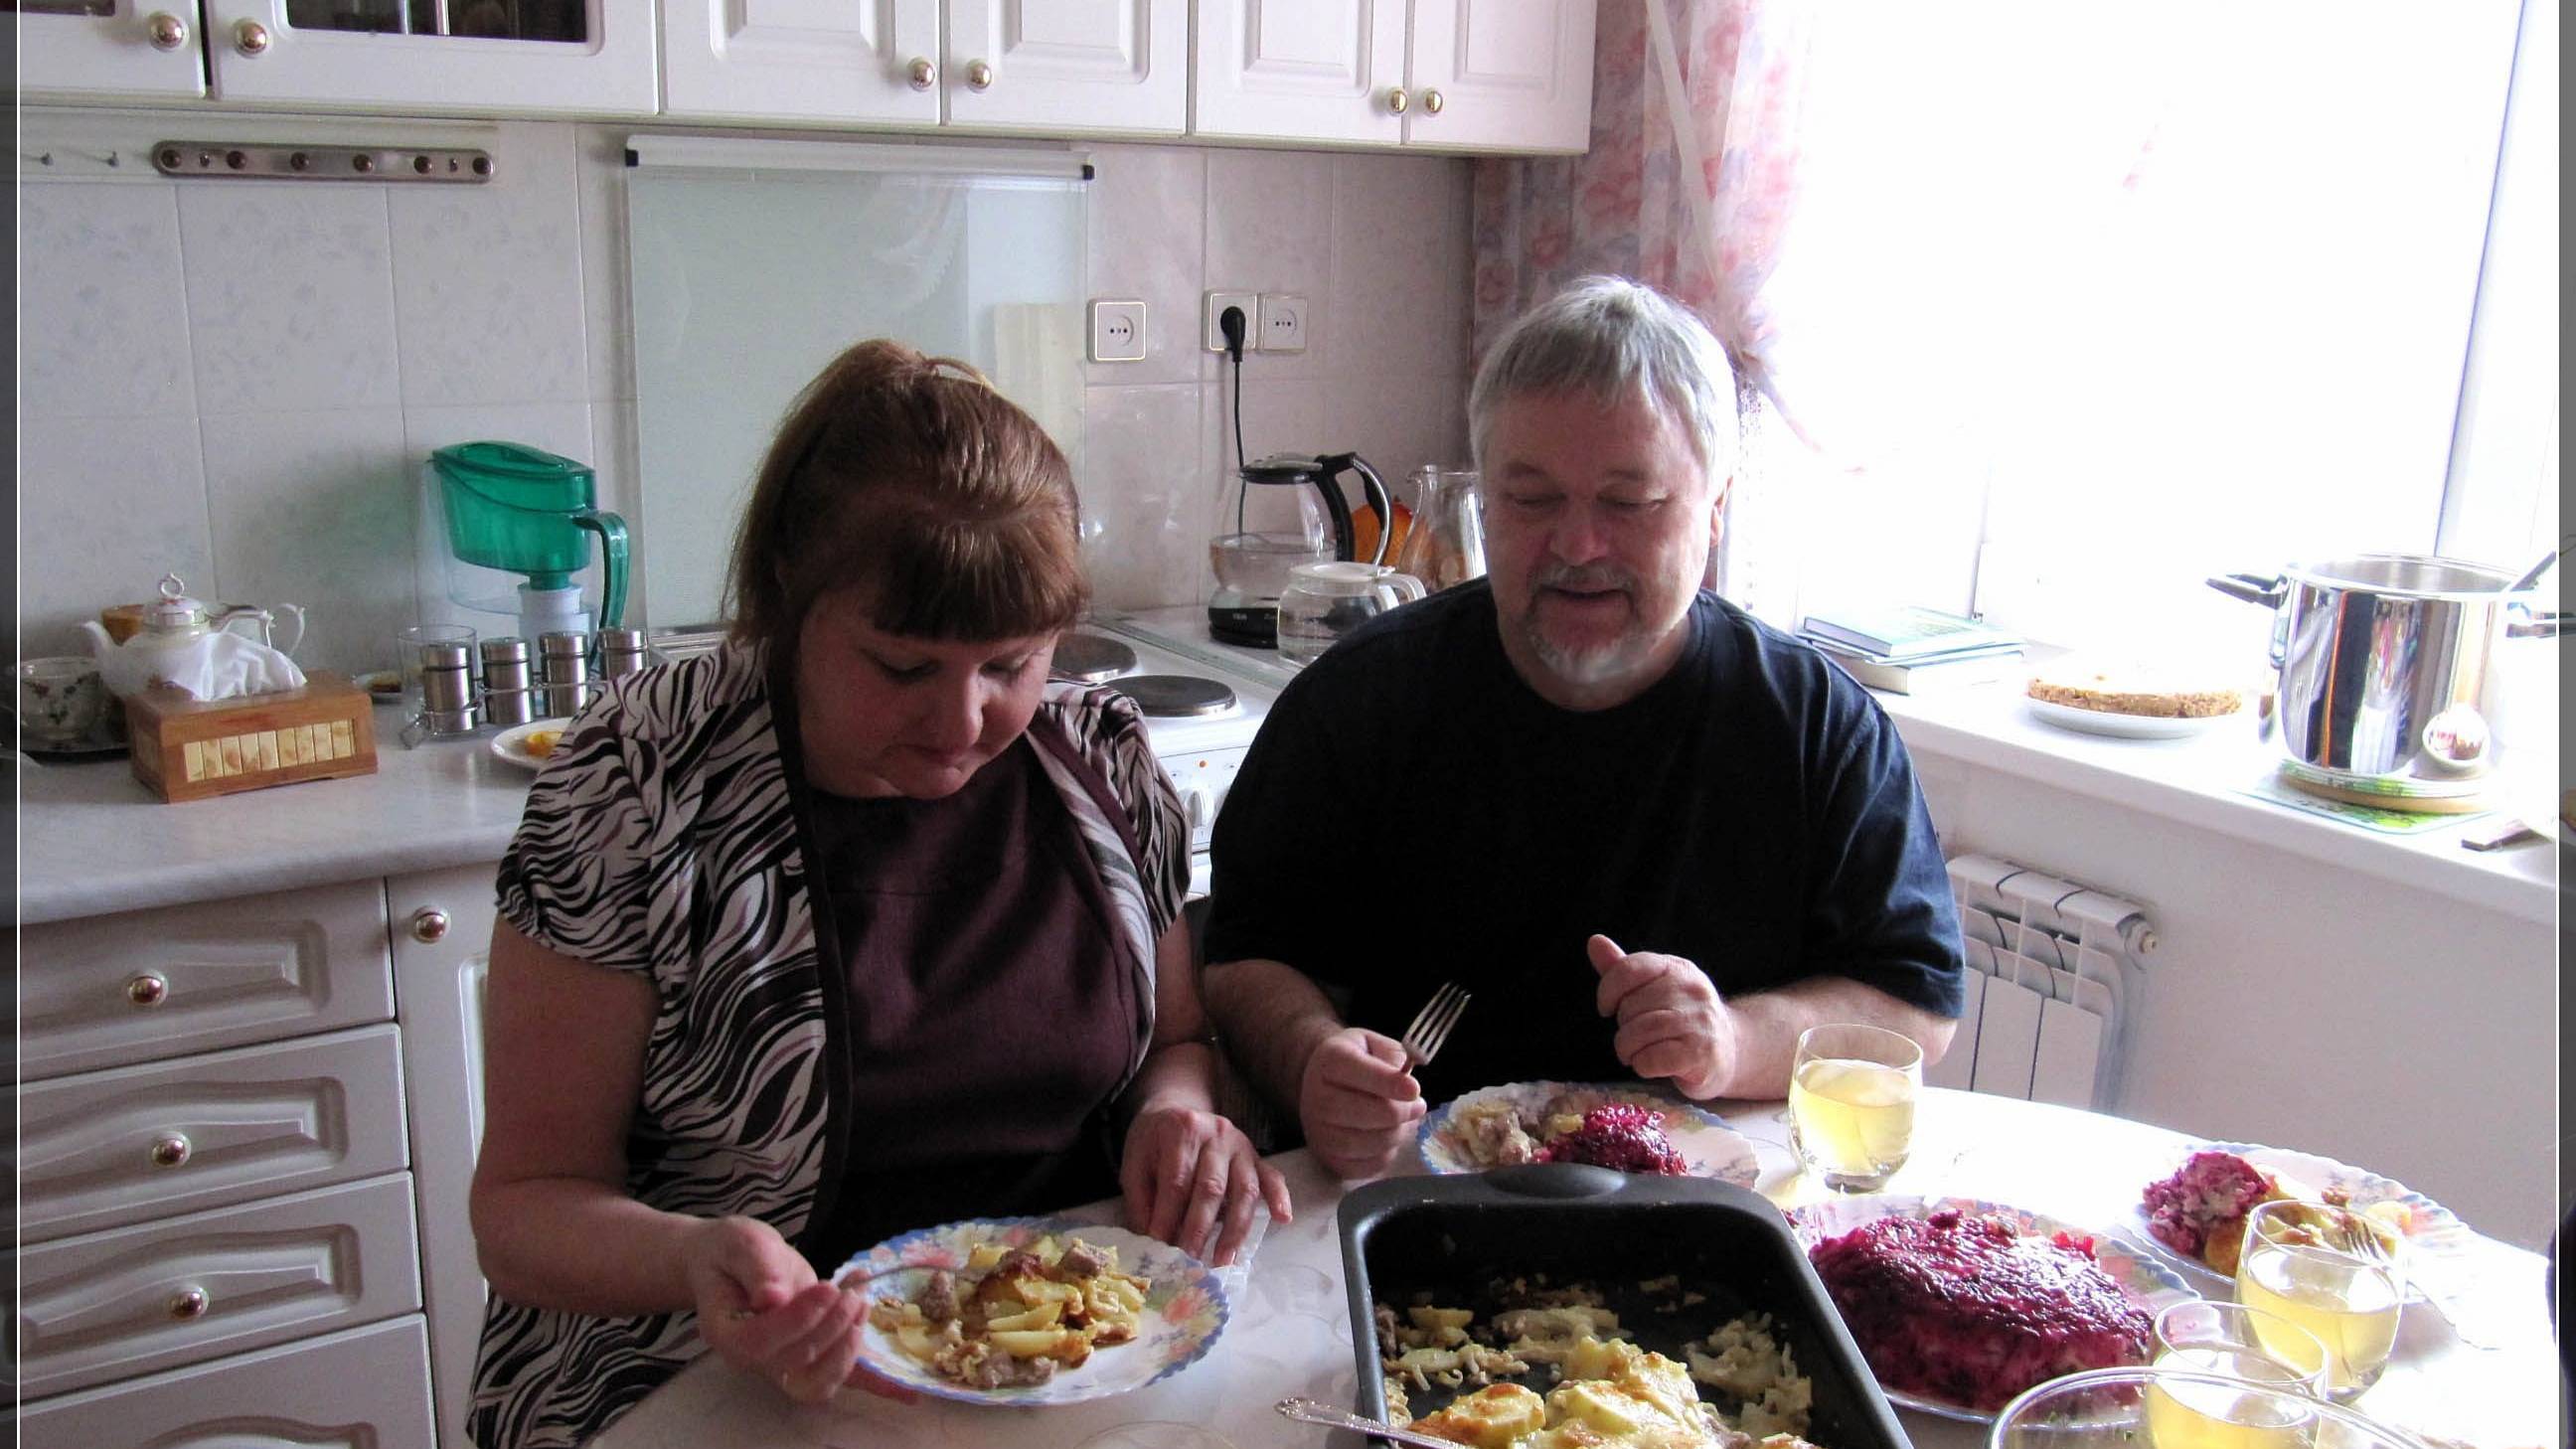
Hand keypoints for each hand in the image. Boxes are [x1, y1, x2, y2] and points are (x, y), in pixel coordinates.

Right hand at [684, 1215, 914, 1404]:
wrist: (731, 1262)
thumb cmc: (731, 1251)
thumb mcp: (741, 1245)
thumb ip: (757, 1268)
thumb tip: (773, 1298)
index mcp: (728, 1333)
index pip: (763, 1342)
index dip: (800, 1320)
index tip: (828, 1288)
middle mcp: (753, 1360)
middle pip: (797, 1364)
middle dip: (834, 1328)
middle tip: (851, 1292)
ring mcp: (782, 1364)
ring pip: (820, 1381)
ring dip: (850, 1347)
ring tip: (860, 1303)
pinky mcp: (810, 1357)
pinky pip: (842, 1379)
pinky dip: (874, 1387)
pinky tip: (907, 1393)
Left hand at [1121, 1103, 1295, 1265]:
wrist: (1176, 1110)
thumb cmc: (1154, 1142)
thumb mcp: (1134, 1162)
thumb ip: (1141, 1199)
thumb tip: (1151, 1241)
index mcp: (1181, 1130)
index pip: (1176, 1180)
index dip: (1168, 1216)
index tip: (1161, 1247)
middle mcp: (1216, 1134)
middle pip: (1211, 1187)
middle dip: (1200, 1229)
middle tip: (1190, 1261)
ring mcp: (1240, 1144)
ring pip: (1244, 1189)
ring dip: (1235, 1229)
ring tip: (1223, 1260)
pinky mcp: (1256, 1155)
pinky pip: (1272, 1177)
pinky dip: (1279, 1198)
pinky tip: (1283, 1219)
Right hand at [1297, 1027, 1424, 1178]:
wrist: (1324, 1082)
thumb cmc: (1356, 1061)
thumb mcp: (1374, 1043)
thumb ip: (1394, 1055)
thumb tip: (1407, 1080)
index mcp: (1330, 1061)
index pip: (1360, 1073)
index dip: (1390, 1083)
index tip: (1414, 1089)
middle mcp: (1318, 1097)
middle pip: (1369, 1113)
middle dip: (1402, 1111)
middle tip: (1418, 1105)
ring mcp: (1319, 1131)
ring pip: (1371, 1143)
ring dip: (1398, 1133)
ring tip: (1405, 1121)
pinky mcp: (1328, 1158)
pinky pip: (1369, 1165)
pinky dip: (1387, 1154)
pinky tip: (1388, 1136)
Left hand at [1590, 934, 1736, 1098]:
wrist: (1732, 1050)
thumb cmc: (1682, 1018)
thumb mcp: (1656, 989)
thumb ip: (1624, 970)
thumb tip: (1594, 941)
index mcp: (1678, 968)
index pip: (1630, 969)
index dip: (1608, 990)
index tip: (1607, 1008)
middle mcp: (1692, 990)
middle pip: (1631, 1006)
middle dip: (1623, 1027)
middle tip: (1635, 1038)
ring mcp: (1700, 1021)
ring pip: (1640, 1032)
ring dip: (1628, 1049)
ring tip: (1636, 1054)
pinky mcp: (1701, 1053)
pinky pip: (1653, 1059)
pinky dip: (1643, 1065)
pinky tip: (1652, 1065)